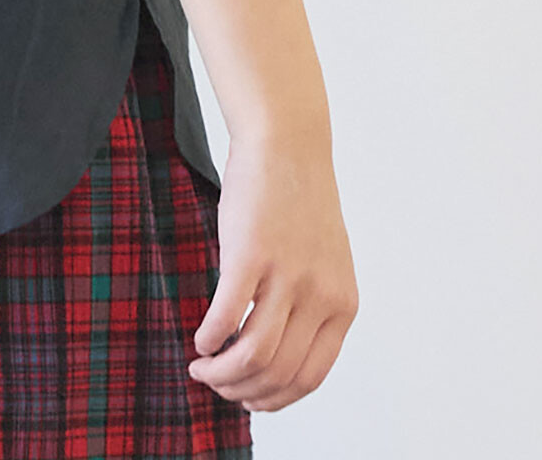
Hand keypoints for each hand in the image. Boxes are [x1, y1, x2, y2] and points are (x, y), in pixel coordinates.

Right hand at [188, 132, 357, 412]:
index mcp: (342, 304)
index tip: (249, 398)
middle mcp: (320, 296)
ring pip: (253, 355)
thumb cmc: (297, 200)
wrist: (286, 142)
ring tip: (202, 367)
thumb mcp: (323, 262)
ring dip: (222, 373)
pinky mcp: (250, 254)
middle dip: (242, 391)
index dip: (274, 398)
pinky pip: (226, 315)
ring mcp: (286, 275)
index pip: (309, 378)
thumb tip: (278, 357)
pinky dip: (209, 338)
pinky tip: (199, 340)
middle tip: (216, 384)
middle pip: (279, 374)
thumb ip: (311, 306)